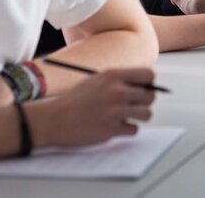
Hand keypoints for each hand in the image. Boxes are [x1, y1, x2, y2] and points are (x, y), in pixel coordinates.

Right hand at [30, 68, 155, 147]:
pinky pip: (134, 129)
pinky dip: (127, 129)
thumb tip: (146, 86)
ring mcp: (114, 111)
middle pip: (150, 96)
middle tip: (134, 105)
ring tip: (127, 116)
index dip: (149, 83)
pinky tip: (116, 126)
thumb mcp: (98, 80)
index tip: (143, 89)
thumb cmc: (77, 99)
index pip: (148, 75)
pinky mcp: (111, 129)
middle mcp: (116, 91)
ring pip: (147, 114)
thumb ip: (121, 80)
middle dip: (145, 101)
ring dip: (139, 116)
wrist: (54, 120)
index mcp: (114, 75)